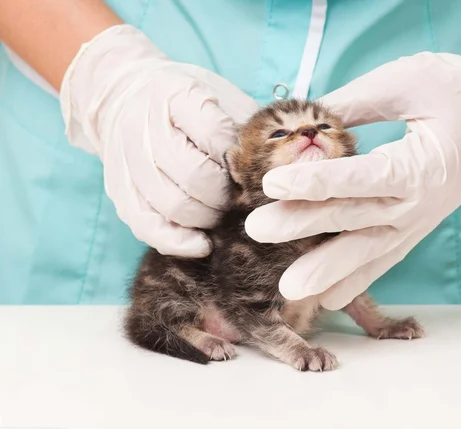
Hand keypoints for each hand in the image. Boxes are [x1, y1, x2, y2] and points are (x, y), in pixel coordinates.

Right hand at [60, 25, 258, 256]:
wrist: (122, 94)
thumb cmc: (186, 103)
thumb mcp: (219, 96)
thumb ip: (246, 127)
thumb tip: (282, 166)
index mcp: (176, 96)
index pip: (215, 134)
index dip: (239, 157)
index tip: (248, 166)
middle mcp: (146, 127)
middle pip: (195, 175)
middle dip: (227, 194)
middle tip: (240, 197)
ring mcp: (128, 161)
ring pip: (174, 205)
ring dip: (208, 218)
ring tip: (222, 213)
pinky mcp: (119, 190)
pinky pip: (148, 227)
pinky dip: (179, 242)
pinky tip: (202, 243)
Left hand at [245, 31, 460, 309]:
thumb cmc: (454, 94)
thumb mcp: (407, 81)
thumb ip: (355, 103)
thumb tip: (303, 121)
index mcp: (421, 163)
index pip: (360, 178)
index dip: (316, 182)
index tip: (271, 184)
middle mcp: (420, 203)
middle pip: (354, 218)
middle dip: (303, 226)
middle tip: (257, 231)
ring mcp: (417, 223)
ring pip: (366, 252)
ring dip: (326, 270)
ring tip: (288, 288)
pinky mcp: (412, 232)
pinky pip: (382, 262)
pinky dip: (356, 281)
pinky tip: (327, 299)